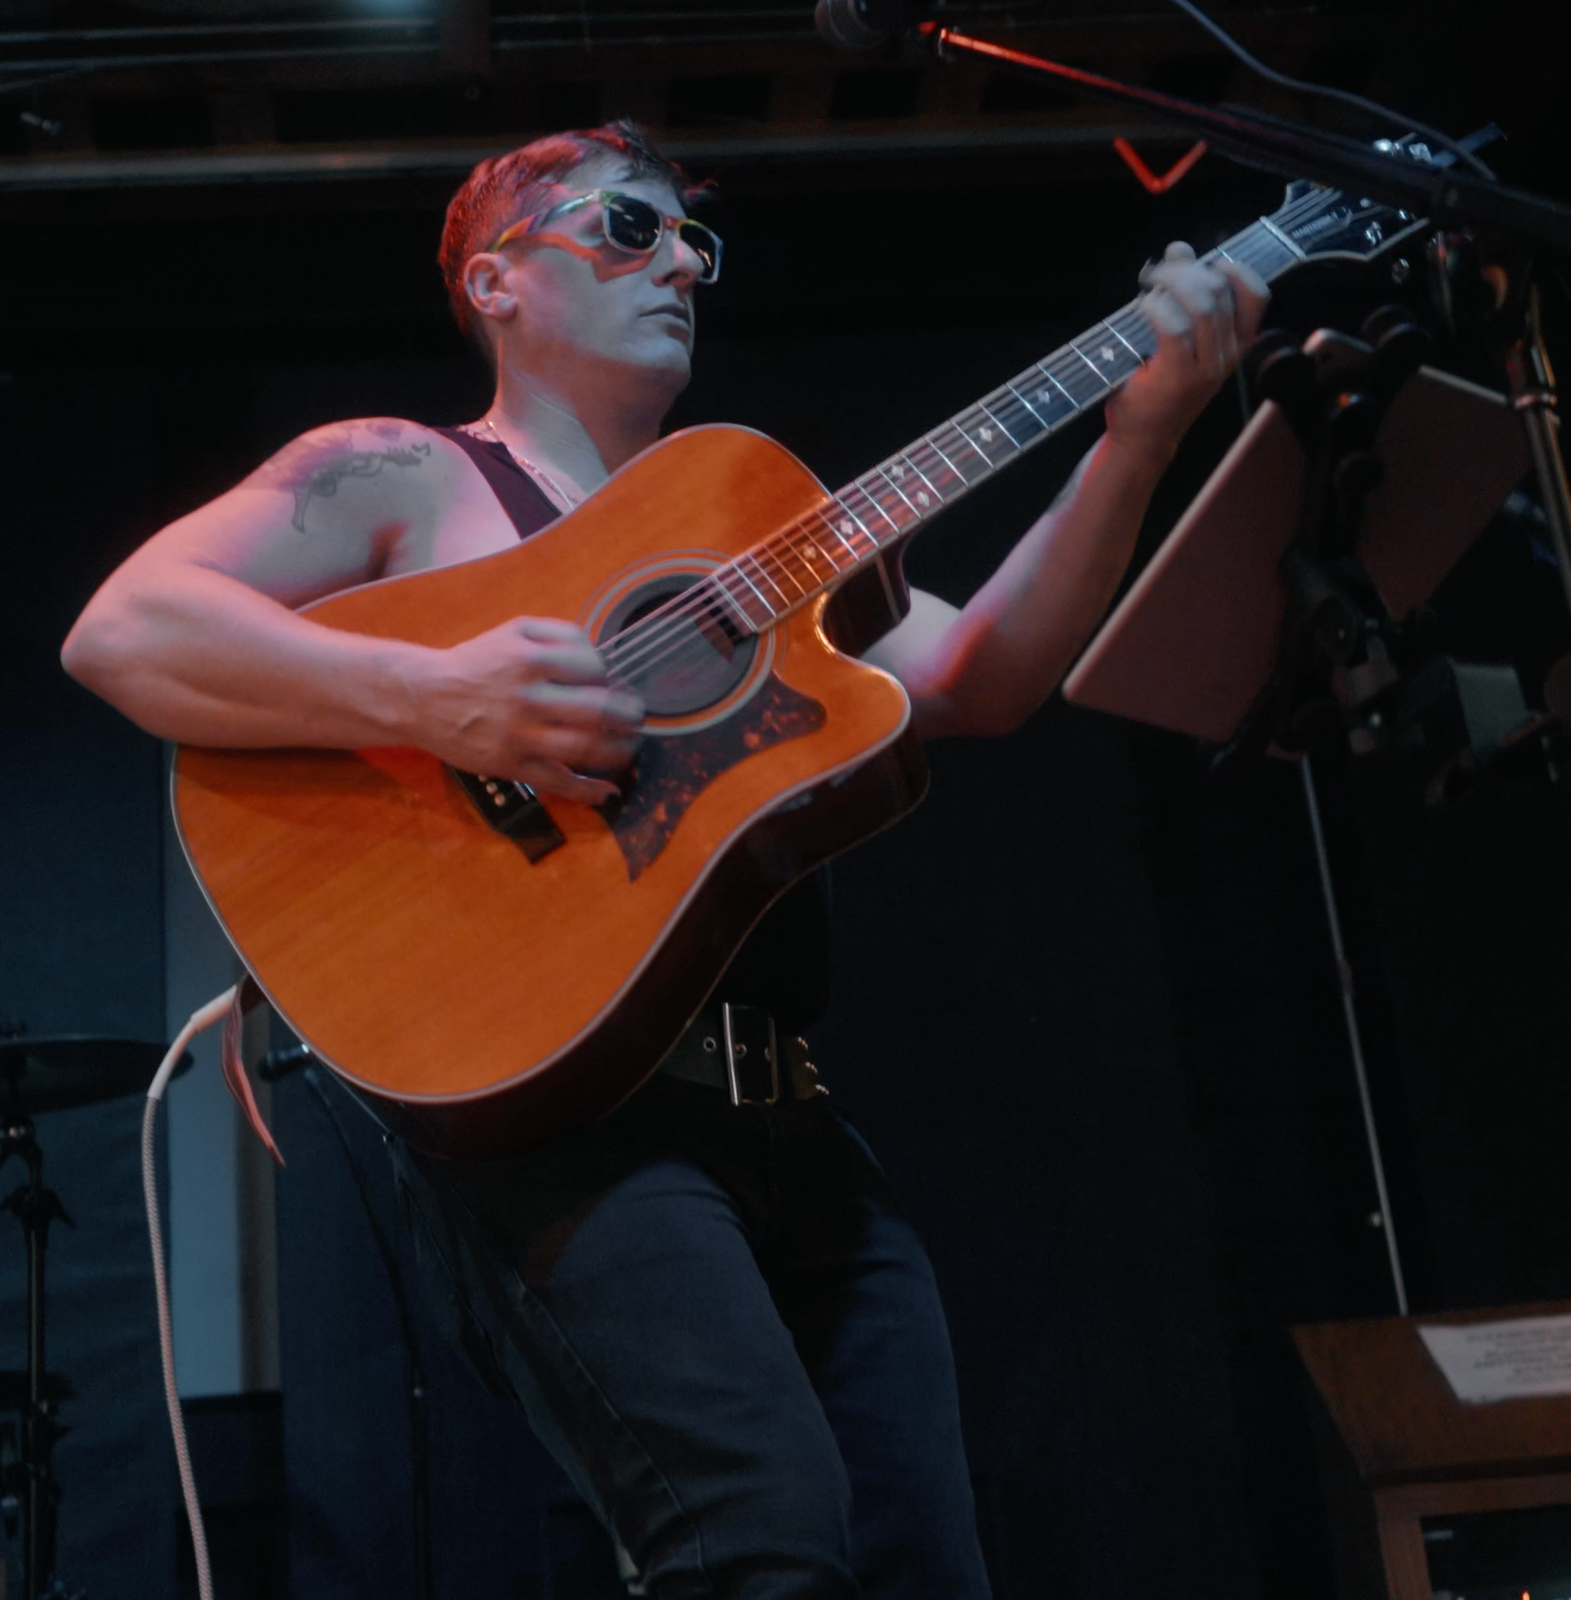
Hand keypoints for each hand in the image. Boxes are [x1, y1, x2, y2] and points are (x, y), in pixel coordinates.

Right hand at [413, 616, 642, 804]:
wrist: (423, 697)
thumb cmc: (476, 663)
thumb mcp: (515, 630)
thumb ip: (560, 634)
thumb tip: (601, 656)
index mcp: (532, 660)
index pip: (595, 669)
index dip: (609, 677)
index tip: (611, 685)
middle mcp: (528, 698)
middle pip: (599, 711)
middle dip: (628, 716)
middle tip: (636, 718)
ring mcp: (521, 736)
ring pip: (586, 749)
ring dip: (619, 751)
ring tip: (628, 746)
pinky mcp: (512, 765)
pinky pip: (558, 782)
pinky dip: (589, 791)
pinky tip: (608, 790)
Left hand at [1105, 241, 1269, 458]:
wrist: (1144, 440)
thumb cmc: (1158, 388)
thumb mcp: (1180, 338)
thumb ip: (1184, 293)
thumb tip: (1180, 249)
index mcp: (1236, 344)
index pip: (1256, 294)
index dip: (1231, 268)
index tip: (1202, 263)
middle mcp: (1228, 354)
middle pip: (1221, 290)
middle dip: (1187, 270)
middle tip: (1157, 272)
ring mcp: (1206, 367)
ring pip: (1203, 304)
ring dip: (1171, 283)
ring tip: (1148, 286)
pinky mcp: (1179, 375)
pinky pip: (1175, 326)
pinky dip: (1157, 307)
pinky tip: (1143, 307)